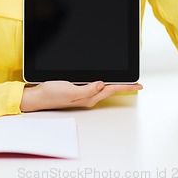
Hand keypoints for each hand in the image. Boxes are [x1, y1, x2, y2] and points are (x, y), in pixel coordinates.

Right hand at [20, 80, 142, 111]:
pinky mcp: (78, 90)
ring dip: (115, 84)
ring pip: (104, 88)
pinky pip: (95, 87)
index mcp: (89, 97)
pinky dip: (104, 83)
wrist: (39, 96)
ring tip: (125, 82)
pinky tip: (104, 81)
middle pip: (110, 90)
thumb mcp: (70, 90)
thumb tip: (102, 84)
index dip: (126, 86)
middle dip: (124, 86)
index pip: (111, 89)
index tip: (138, 84)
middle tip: (136, 83)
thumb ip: (88, 89)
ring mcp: (83, 94)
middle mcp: (88, 97)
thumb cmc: (52, 94)